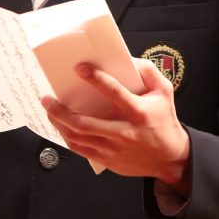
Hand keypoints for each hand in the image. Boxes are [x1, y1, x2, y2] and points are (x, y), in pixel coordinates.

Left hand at [42, 59, 190, 194]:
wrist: (170, 158)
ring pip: (77, 137)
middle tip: (48, 98)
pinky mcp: (107, 160)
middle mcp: (123, 131)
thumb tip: (128, 59)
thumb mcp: (164, 91)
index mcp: (137, 111)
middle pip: (83, 122)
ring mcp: (113, 148)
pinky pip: (80, 149)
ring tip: (49, 111)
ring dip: (58, 123)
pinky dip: (67, 137)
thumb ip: (148, 71)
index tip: (80, 68)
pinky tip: (61, 127)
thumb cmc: (164, 121)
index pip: (113, 92)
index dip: (95, 78)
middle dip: (60, 110)